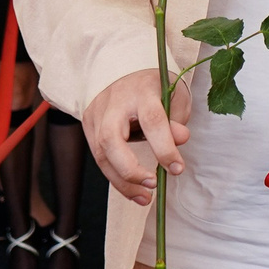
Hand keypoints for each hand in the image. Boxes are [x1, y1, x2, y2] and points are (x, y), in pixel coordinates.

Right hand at [83, 67, 190, 204]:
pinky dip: (115, 177)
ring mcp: (97, 114)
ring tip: (144, 198)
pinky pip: (99, 157)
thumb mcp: (173, 94)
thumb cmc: (152, 85)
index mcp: (141, 91)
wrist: (121, 70)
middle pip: (111, 140)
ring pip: (100, 154)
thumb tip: (180, 139)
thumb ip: (176, 118)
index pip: (152, 121)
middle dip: (131, 169)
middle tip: (152, 184)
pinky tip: (132, 190)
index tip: (177, 168)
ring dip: (123, 182)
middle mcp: (114, 103)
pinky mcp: (88, 125)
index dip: (165, 148)